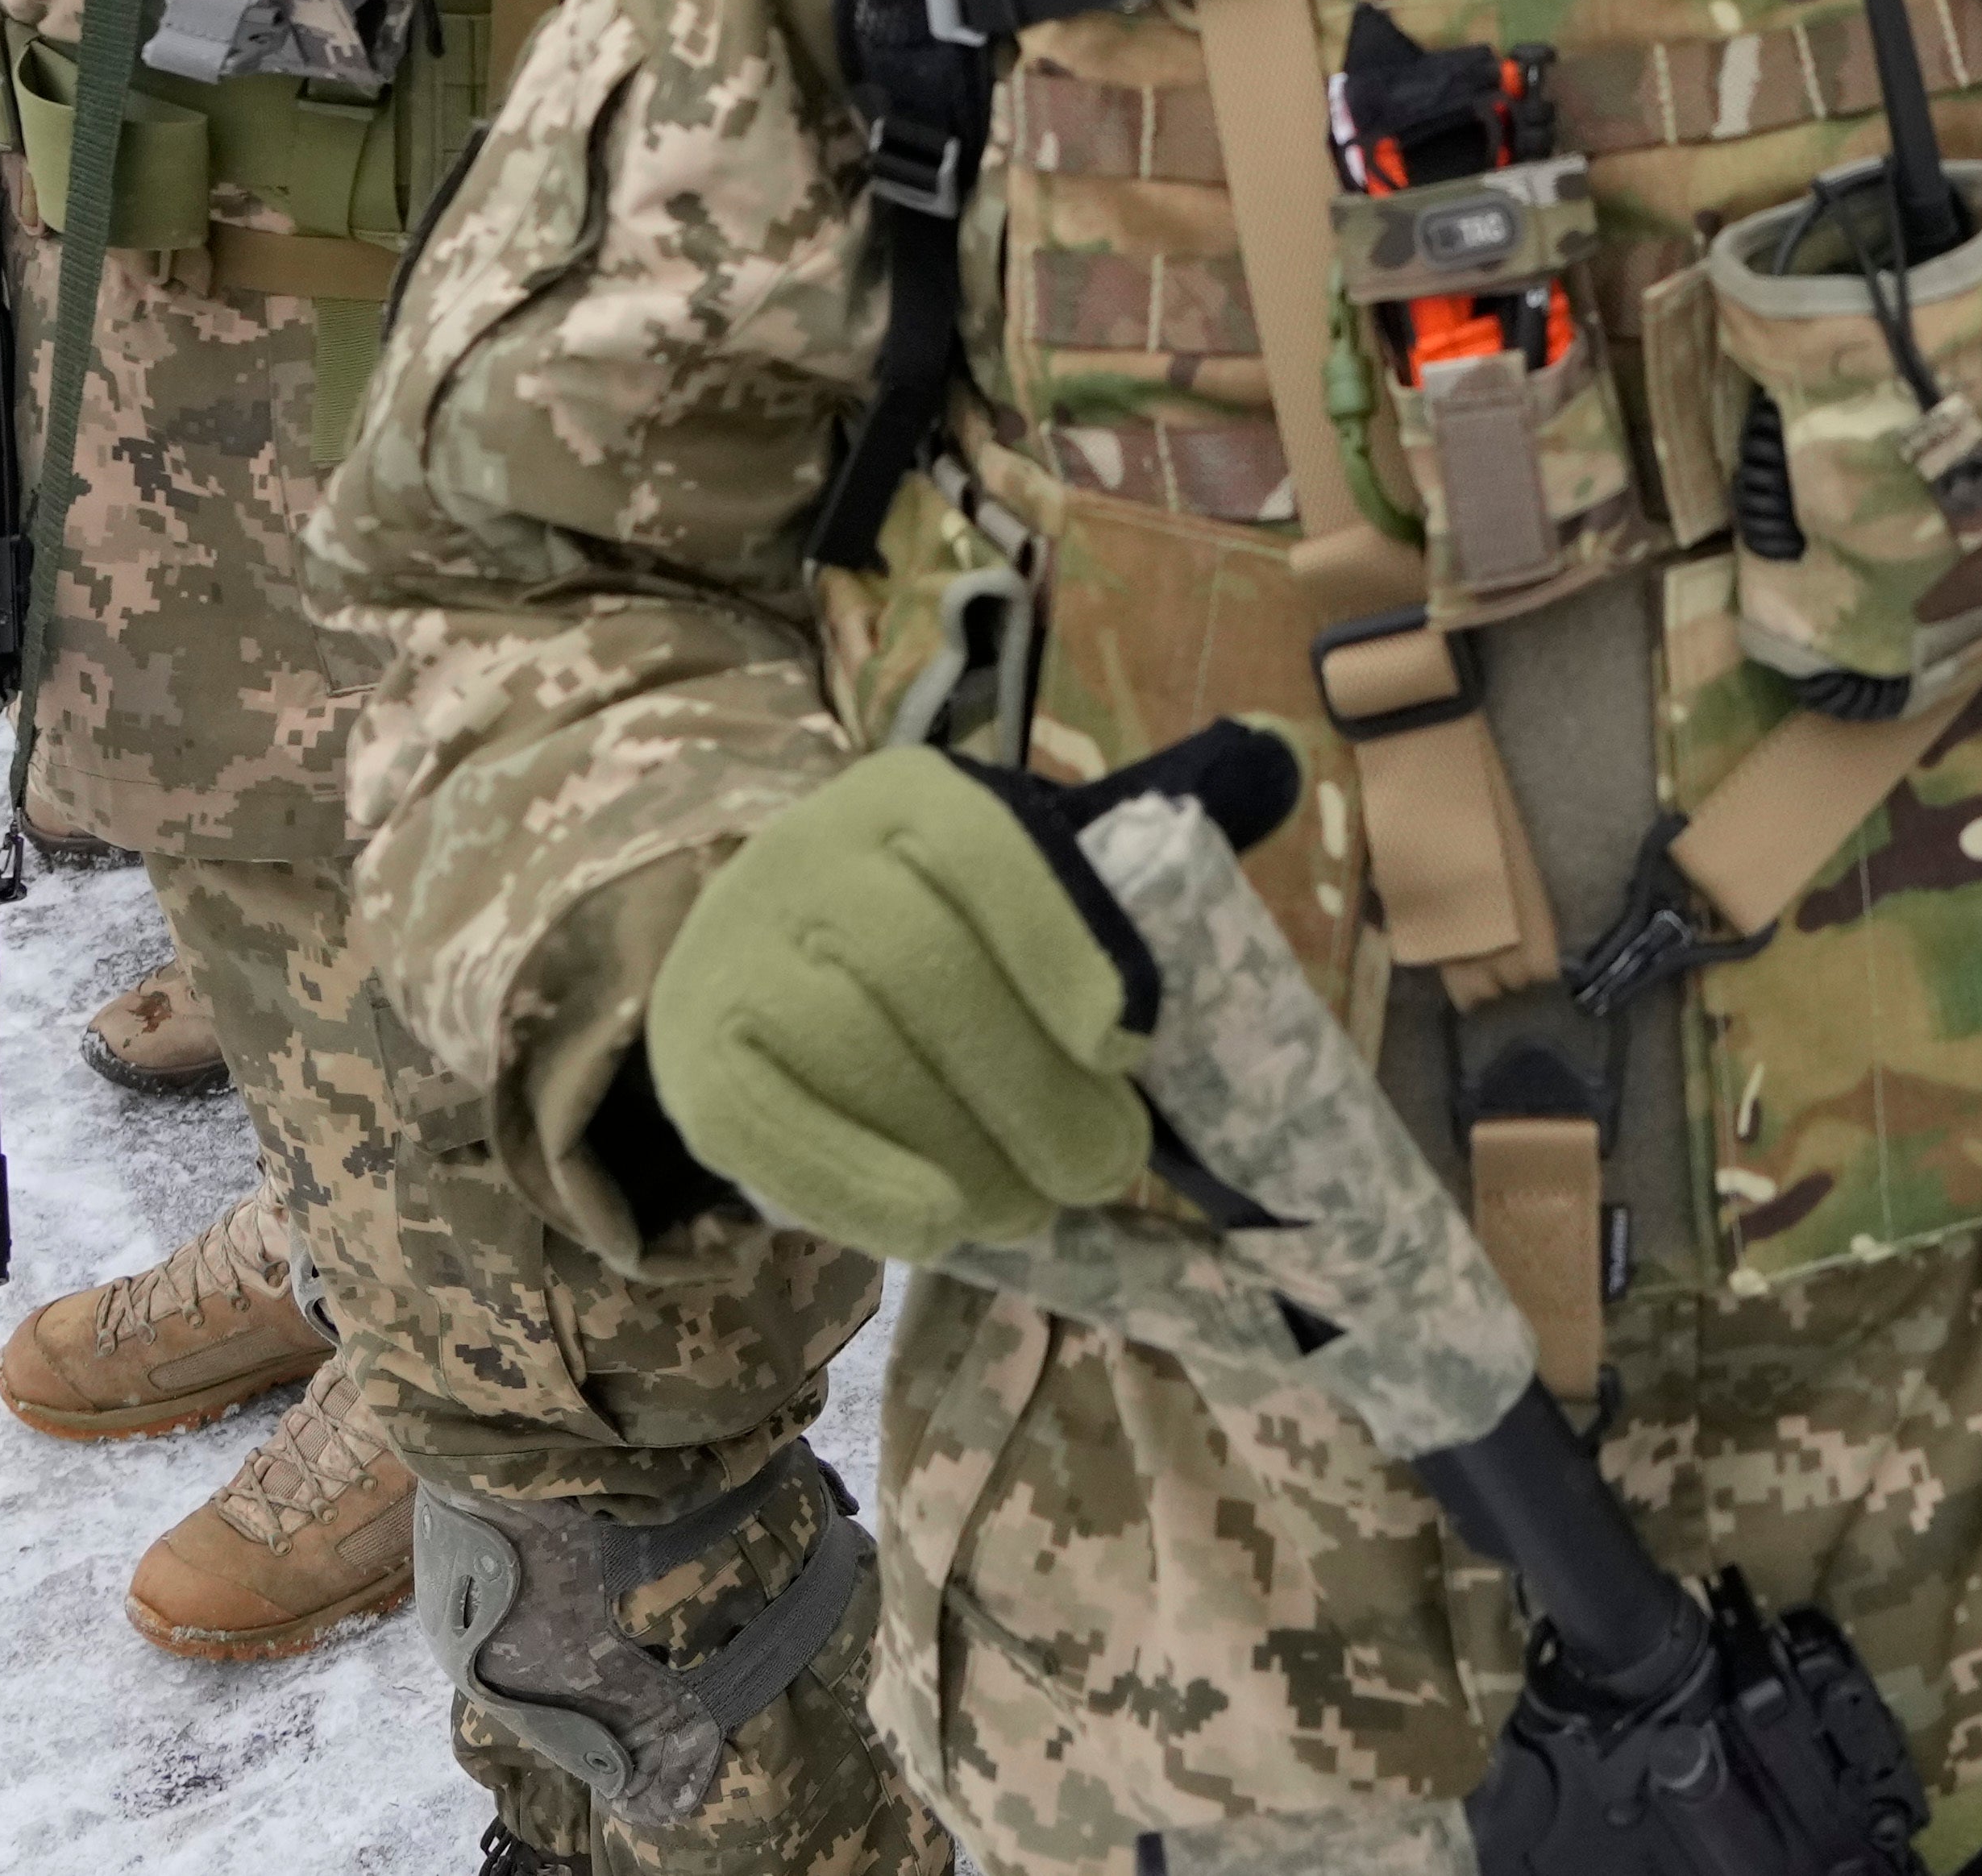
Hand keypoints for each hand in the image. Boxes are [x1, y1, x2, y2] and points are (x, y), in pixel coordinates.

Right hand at [641, 743, 1188, 1264]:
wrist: (766, 965)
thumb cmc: (947, 924)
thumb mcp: (1039, 861)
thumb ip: (1157, 817)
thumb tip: (1287, 754)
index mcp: (913, 794)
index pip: (987, 857)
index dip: (1062, 951)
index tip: (1130, 1044)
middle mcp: (809, 853)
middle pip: (921, 969)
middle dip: (1030, 1088)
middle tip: (1108, 1169)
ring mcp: (735, 952)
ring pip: (850, 1051)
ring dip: (958, 1148)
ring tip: (1035, 1208)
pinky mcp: (694, 1056)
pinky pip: (768, 1126)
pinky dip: (859, 1185)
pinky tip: (937, 1226)